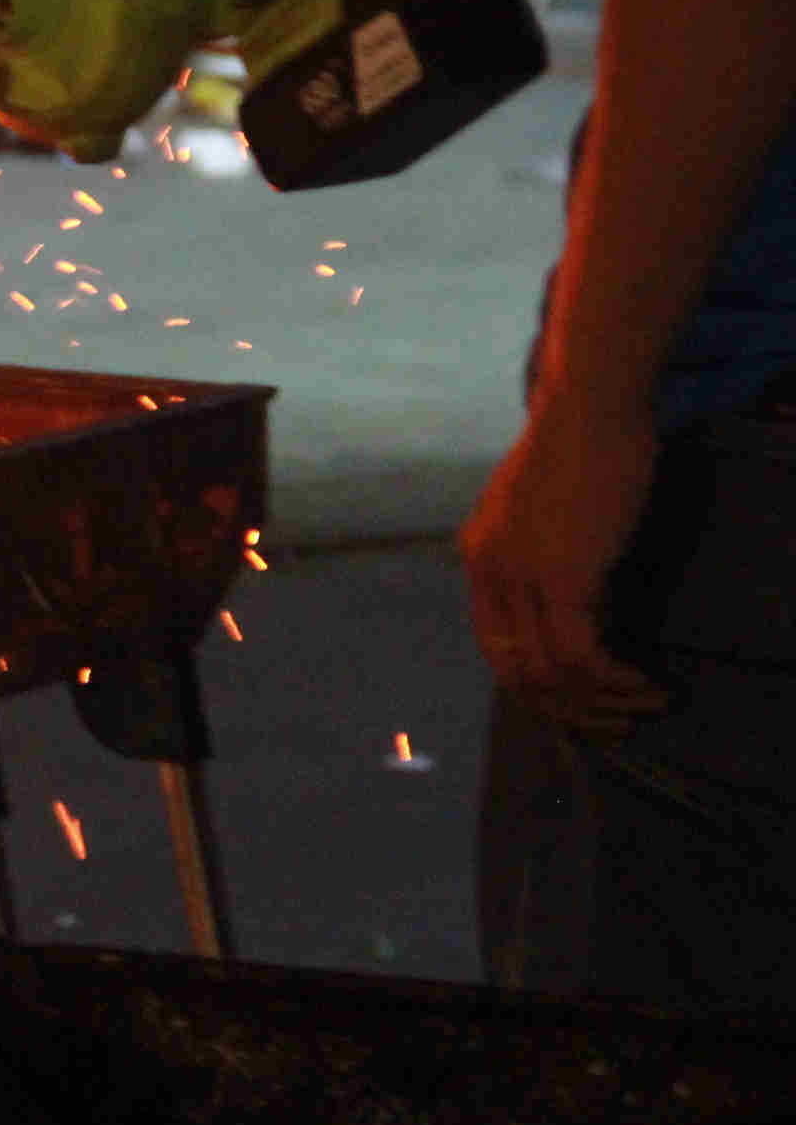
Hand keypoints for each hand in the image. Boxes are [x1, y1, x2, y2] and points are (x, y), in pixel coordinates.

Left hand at [461, 388, 670, 733]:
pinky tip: (645, 683)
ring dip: (599, 701)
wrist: (590, 405)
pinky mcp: (563, 576)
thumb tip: (576, 595)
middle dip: (567, 708)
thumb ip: (543, 550)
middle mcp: (488, 571)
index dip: (536, 685)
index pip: (494, 646)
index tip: (582, 701)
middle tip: (617, 720)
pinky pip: (579, 655)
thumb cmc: (581, 445)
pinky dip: (613, 680)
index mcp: (478, 555)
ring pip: (549, 673)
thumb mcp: (546, 506)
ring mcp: (521, 577)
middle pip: (514, 671)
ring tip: (645, 703)